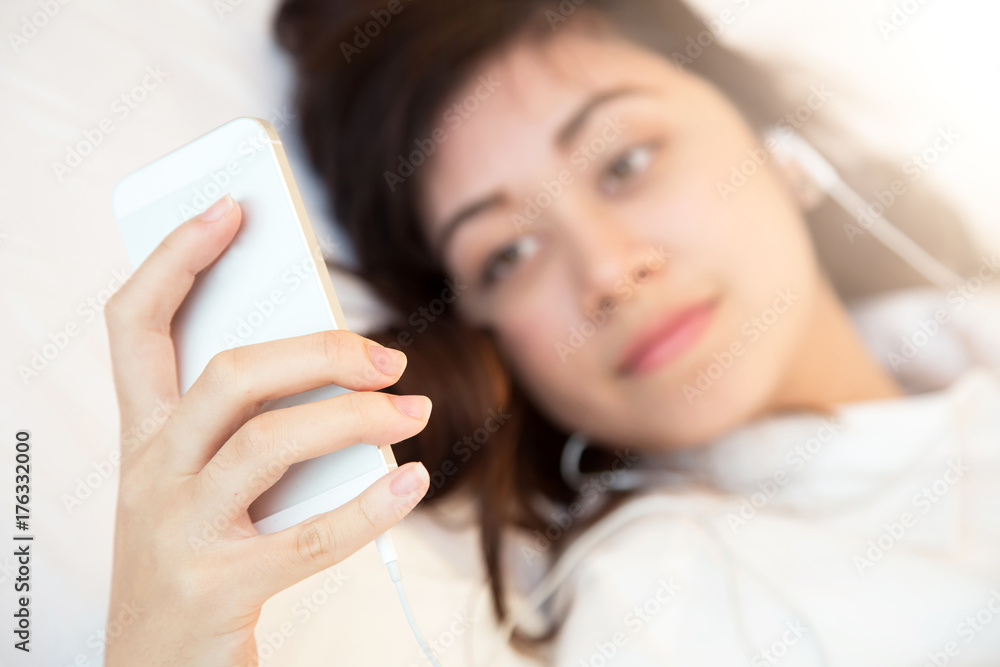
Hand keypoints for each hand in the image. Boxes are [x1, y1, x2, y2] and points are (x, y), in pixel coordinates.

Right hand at [103, 195, 431, 665]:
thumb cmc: (191, 557)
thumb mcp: (196, 482)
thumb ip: (246, 424)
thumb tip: (342, 372)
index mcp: (142, 436)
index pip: (135, 326)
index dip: (176, 259)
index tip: (232, 209)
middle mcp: (150, 473)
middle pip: (228, 375)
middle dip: (317, 349)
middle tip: (386, 355)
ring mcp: (178, 531)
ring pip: (269, 443)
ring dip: (355, 416)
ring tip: (410, 408)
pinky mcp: (219, 587)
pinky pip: (308, 534)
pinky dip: (370, 504)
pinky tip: (410, 481)